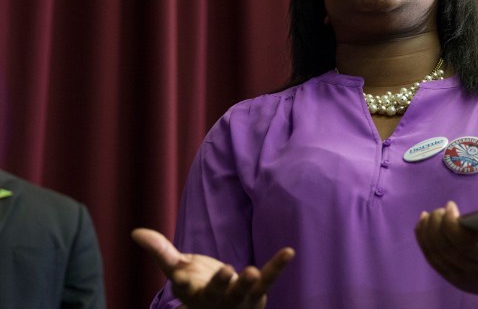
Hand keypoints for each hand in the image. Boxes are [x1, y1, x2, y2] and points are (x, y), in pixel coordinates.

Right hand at [131, 228, 294, 308]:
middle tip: (226, 271)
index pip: (186, 287)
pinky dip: (278, 266)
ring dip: (247, 283)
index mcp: (193, 293)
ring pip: (243, 291)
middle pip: (217, 293)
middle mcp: (216, 299)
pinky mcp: (258, 291)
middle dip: (219, 284)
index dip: (182, 280)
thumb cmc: (198, 287)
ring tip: (250, 271)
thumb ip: (160, 251)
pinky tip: (289, 251)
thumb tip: (135, 231)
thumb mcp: (178, 271)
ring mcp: (239, 297)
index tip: (179, 274)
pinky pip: (268, 279)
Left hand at [414, 201, 477, 297]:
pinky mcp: (455, 281)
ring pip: (439, 256)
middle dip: (439, 225)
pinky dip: (424, 241)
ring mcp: (467, 280)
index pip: (473, 246)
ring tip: (430, 214)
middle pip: (452, 249)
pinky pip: (433, 261)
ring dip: (429, 232)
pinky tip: (423, 225)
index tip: (451, 206)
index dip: (455, 227)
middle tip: (440, 209)